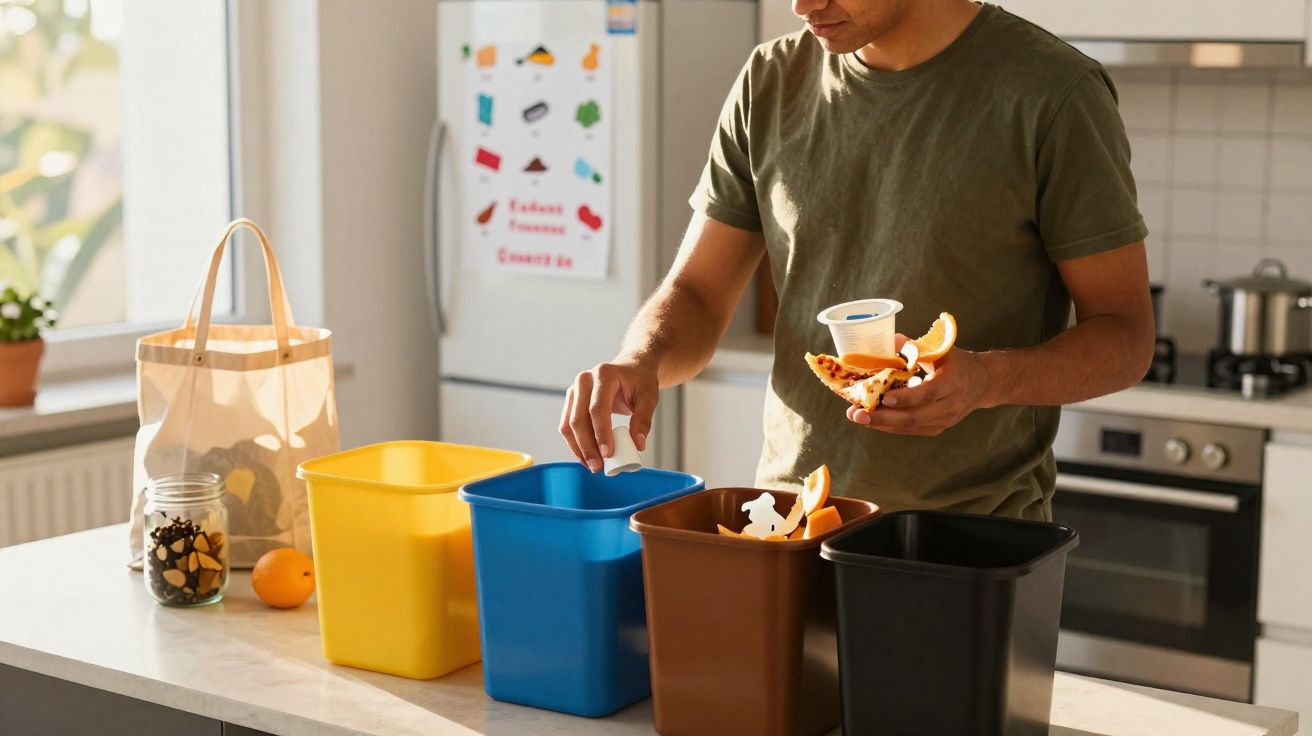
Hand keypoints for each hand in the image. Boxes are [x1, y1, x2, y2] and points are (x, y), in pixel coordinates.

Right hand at [561, 360, 658, 471]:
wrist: (631, 368)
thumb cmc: (640, 381)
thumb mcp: (648, 397)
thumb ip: (643, 420)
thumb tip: (638, 445)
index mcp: (604, 374)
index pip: (597, 408)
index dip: (601, 433)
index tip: (607, 454)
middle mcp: (584, 380)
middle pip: (578, 418)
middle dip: (587, 446)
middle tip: (598, 467)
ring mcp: (574, 390)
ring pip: (568, 424)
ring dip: (578, 448)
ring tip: (592, 466)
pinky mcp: (571, 401)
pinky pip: (567, 425)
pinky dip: (575, 443)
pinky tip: (585, 457)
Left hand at [846, 349, 994, 435]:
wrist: (983, 383)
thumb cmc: (957, 362)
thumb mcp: (941, 349)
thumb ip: (916, 346)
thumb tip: (890, 339)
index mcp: (952, 382)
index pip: (927, 394)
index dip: (904, 398)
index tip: (882, 398)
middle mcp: (950, 405)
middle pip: (913, 417)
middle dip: (882, 417)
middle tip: (856, 414)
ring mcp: (944, 420)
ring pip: (909, 427)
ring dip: (881, 424)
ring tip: (857, 417)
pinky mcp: (938, 428)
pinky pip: (911, 430)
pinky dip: (890, 426)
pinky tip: (872, 420)